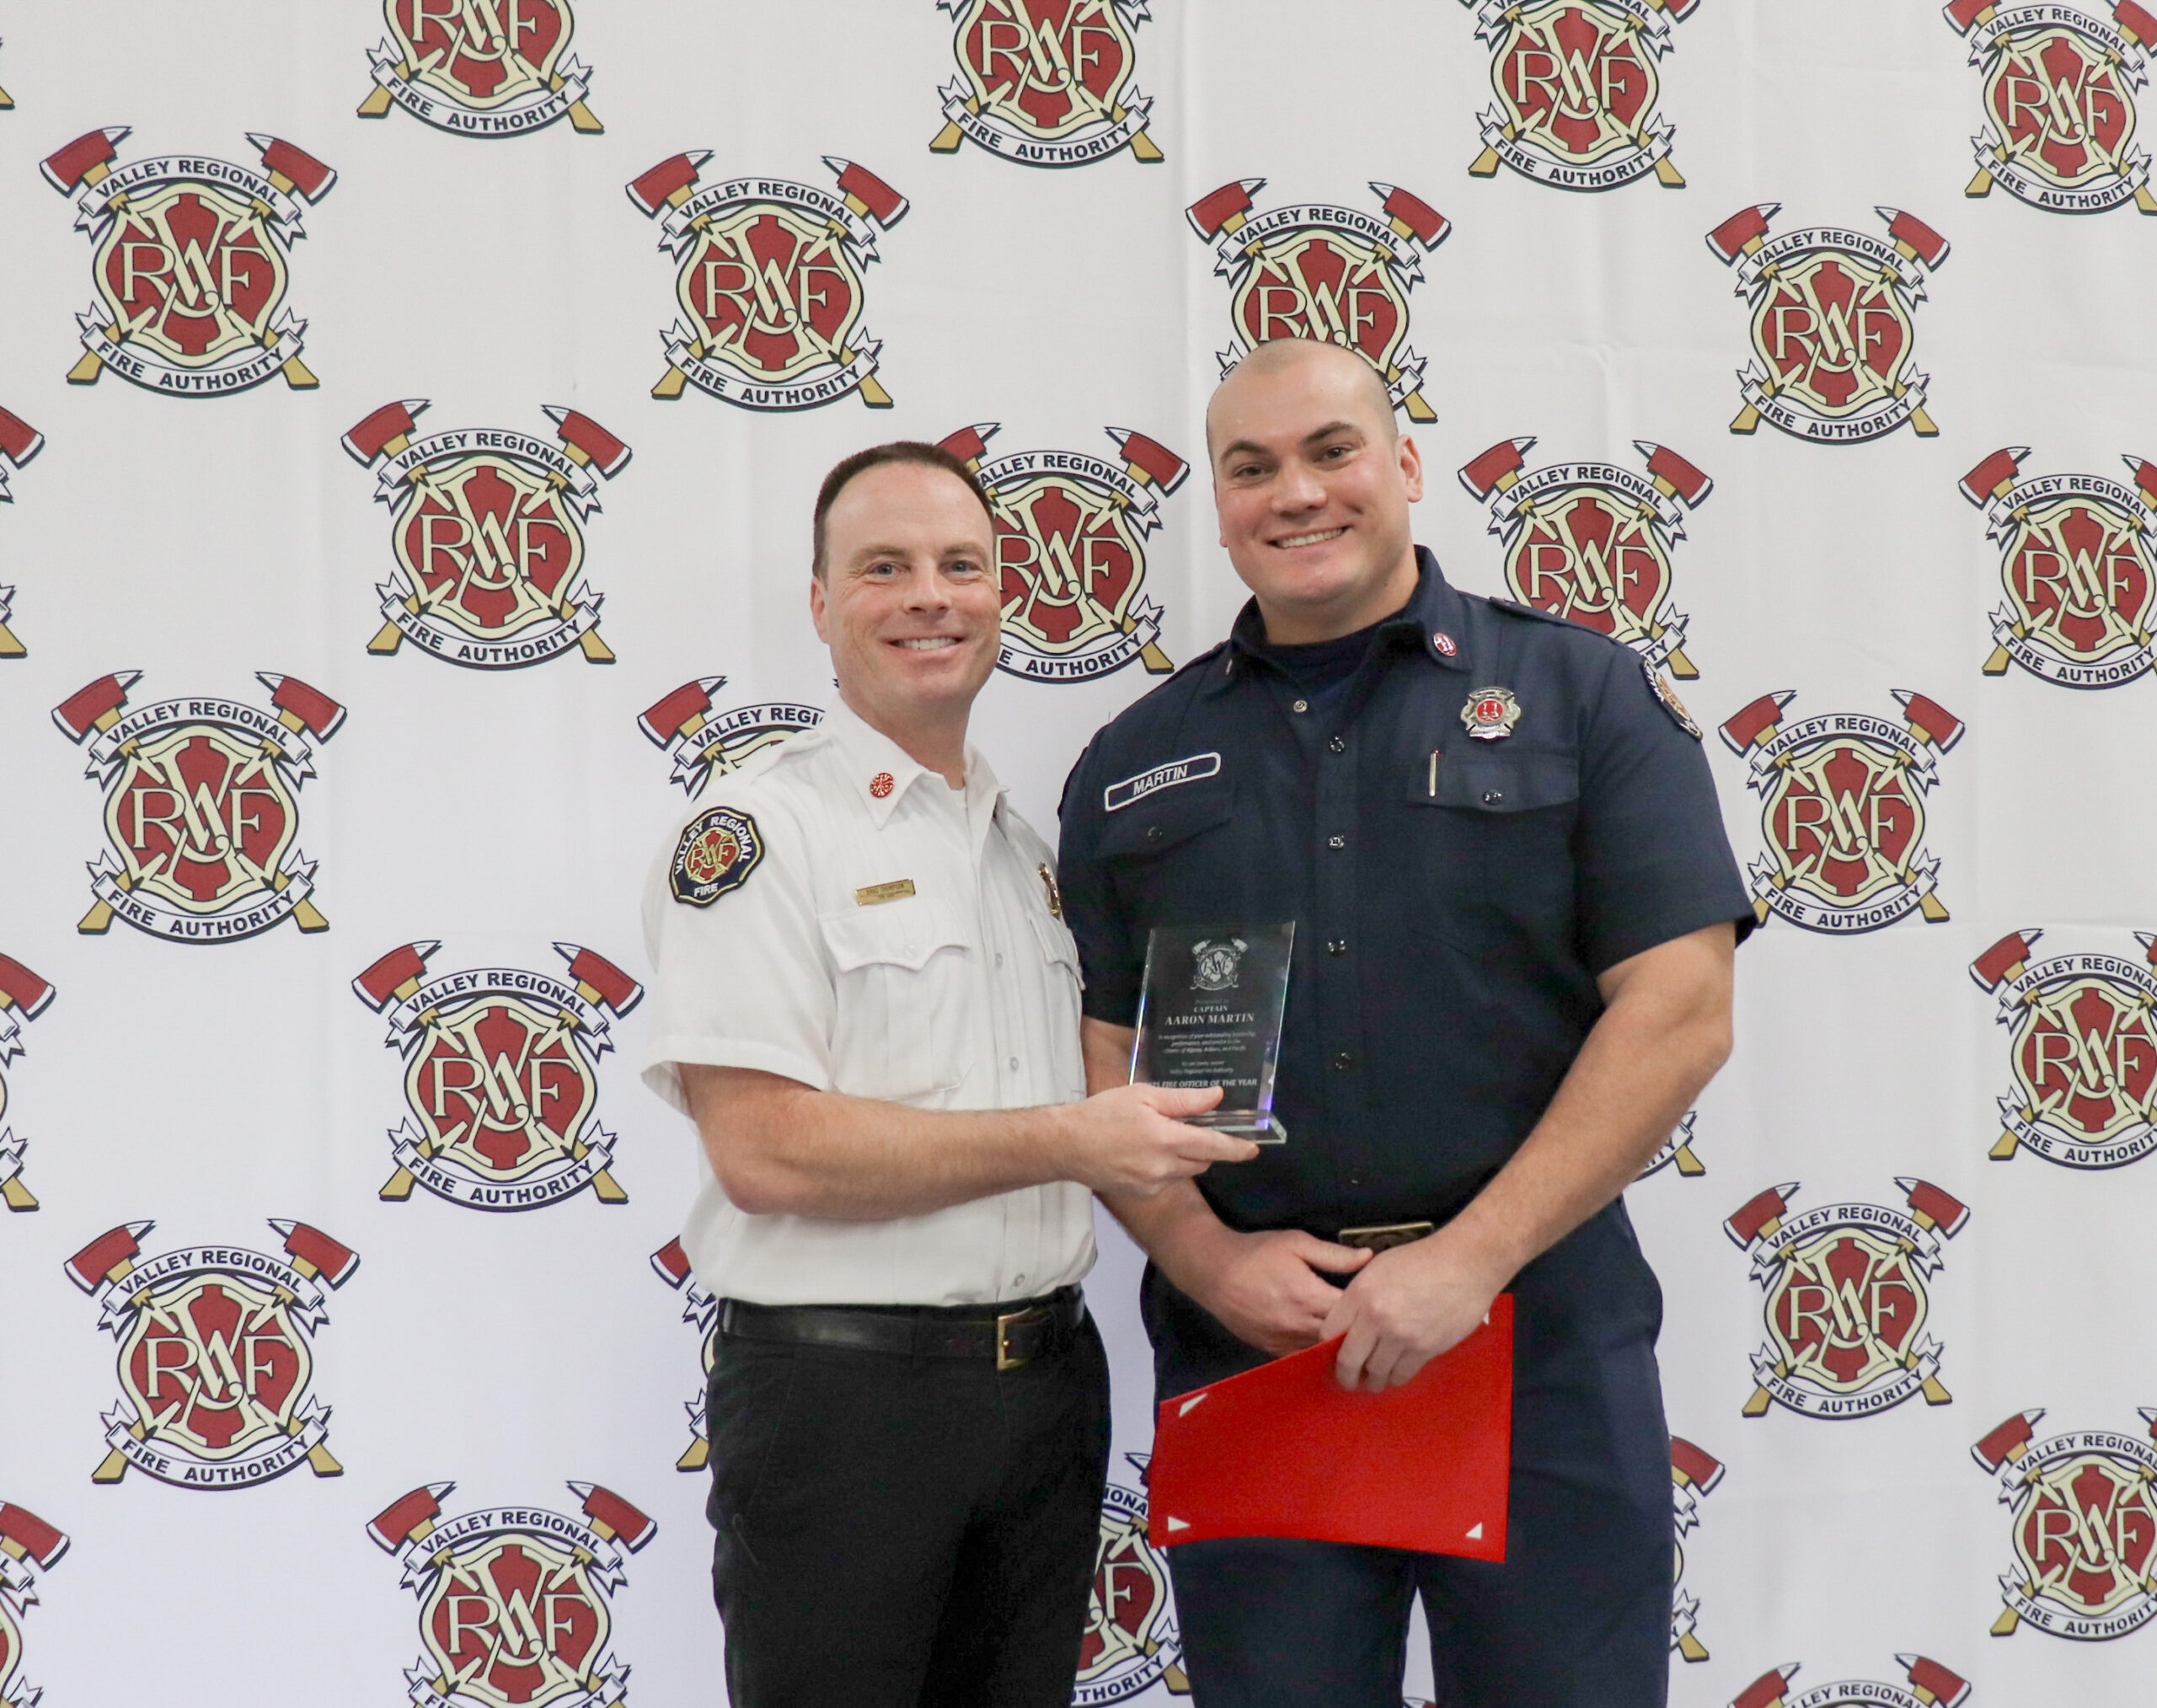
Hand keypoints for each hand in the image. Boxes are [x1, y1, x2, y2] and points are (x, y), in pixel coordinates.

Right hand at [1058, 1083, 1254, 1195]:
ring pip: (1184, 1172)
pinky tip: (1142, 1154)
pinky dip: (1165, 1169)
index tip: (1254, 1149)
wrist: (1067, 1145)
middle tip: (1186, 1128)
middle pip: (1202, 1161)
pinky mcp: (1141, 1194)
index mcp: (1166, 1138)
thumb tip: (1216, 1096)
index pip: (1213, 1146)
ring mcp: (1152, 1185)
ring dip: (1184, 1158)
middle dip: (1203, 1147)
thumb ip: (1184, 1100)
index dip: (1236, 1148)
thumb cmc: (1103, 1112)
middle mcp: (1163, 1167)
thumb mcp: (1144, 1095)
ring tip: (1157, 1138)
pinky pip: (1166, 1181)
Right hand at [1184, 1227, 1373, 1356]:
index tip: (1380, 1305)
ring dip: (1338, 1347)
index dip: (1368, 1311)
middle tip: (1374, 1327)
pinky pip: (1302, 1359)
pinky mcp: (1270, 1349)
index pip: (1351, 1313)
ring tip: (1356, 1339)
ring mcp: (1283, 1341)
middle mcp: (1297, 1324)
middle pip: (1340, 1338)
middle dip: (1358, 1333)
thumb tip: (1369, 1258)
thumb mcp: (1296, 1243)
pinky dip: (1315, 1354)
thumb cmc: (1256, 1252)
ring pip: (1322, 1353)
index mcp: (1308, 1295)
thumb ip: (1334, 1255)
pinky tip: (1326, 1347)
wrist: (1212, 1271)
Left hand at [1321, 1225, 1509, 1390]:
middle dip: (1346, 1376)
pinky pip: (1402, 1374)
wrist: (1465, 1263)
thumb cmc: (1421, 1260)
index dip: (1328, 1348)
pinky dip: (1396, 1377)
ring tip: (1374, 1380)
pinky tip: (1395, 1374)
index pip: (1329, 1332)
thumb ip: (1358, 1297)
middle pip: (1349, 1360)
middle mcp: (1377, 1317)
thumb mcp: (1377, 1268)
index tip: (1332, 1355)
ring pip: (1376, 1372)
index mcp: (1361, 1293)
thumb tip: (1347, 1325)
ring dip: (1373, 1380)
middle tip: (1348, 1381)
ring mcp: (1402, 1335)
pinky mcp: (1425, 1348)